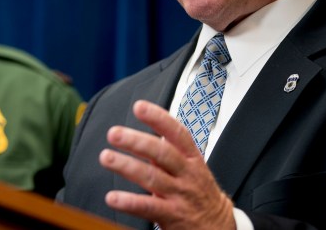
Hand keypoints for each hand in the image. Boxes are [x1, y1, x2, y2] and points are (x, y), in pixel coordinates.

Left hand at [99, 100, 234, 229]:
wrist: (219, 226)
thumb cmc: (198, 192)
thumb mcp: (191, 167)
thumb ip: (170, 151)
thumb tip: (151, 126)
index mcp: (192, 158)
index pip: (178, 133)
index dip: (159, 118)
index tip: (139, 106)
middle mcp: (187, 174)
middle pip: (162, 154)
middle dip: (137, 141)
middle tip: (114, 133)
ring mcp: (179, 195)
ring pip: (152, 178)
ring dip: (127, 166)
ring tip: (106, 157)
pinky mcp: (172, 216)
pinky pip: (148, 207)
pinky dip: (128, 202)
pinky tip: (112, 197)